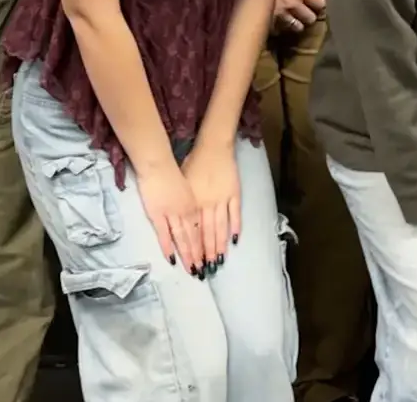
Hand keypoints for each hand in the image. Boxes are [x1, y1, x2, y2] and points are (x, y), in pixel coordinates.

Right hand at [135, 161, 213, 278]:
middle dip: (201, 254)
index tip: (211, 258)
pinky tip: (172, 259)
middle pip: (196, 237)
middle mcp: (187, 211)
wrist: (159, 164)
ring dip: (189, 255)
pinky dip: (168, 247)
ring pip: (183, 238)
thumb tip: (195, 216)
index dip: (207, 245)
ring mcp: (173, 214)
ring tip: (193, 269)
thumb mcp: (189, 188)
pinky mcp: (158, 214)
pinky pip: (164, 234)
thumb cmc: (174, 173)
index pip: (203, 229)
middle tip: (204, 270)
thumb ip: (192, 203)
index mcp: (195, 205)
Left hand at [181, 142, 241, 276]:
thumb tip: (181, 220)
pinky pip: (235, 214)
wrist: (212, 147)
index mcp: (193, 203)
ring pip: (221, 227)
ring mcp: (222, 199)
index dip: (193, 248)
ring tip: (219, 260)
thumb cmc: (193, 163)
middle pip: (207, 233)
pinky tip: (235, 239)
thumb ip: (184, 203)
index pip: (193, 231)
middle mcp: (207, 204)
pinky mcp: (234, 193)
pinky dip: (235, 227)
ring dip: (220, 245)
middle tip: (206, 269)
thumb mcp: (183, 184)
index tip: (193, 262)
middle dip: (206, 252)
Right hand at [273, 0, 325, 33]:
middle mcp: (294, 6)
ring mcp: (282, 18)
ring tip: (293, 19)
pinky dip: (281, 28)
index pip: (320, 3)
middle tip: (305, 11)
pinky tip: (278, 22)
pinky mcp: (269, 25)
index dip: (319, 3)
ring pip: (297, 28)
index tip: (316, 1)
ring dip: (296, 24)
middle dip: (308, 15)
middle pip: (310, 18)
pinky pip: (280, 31)